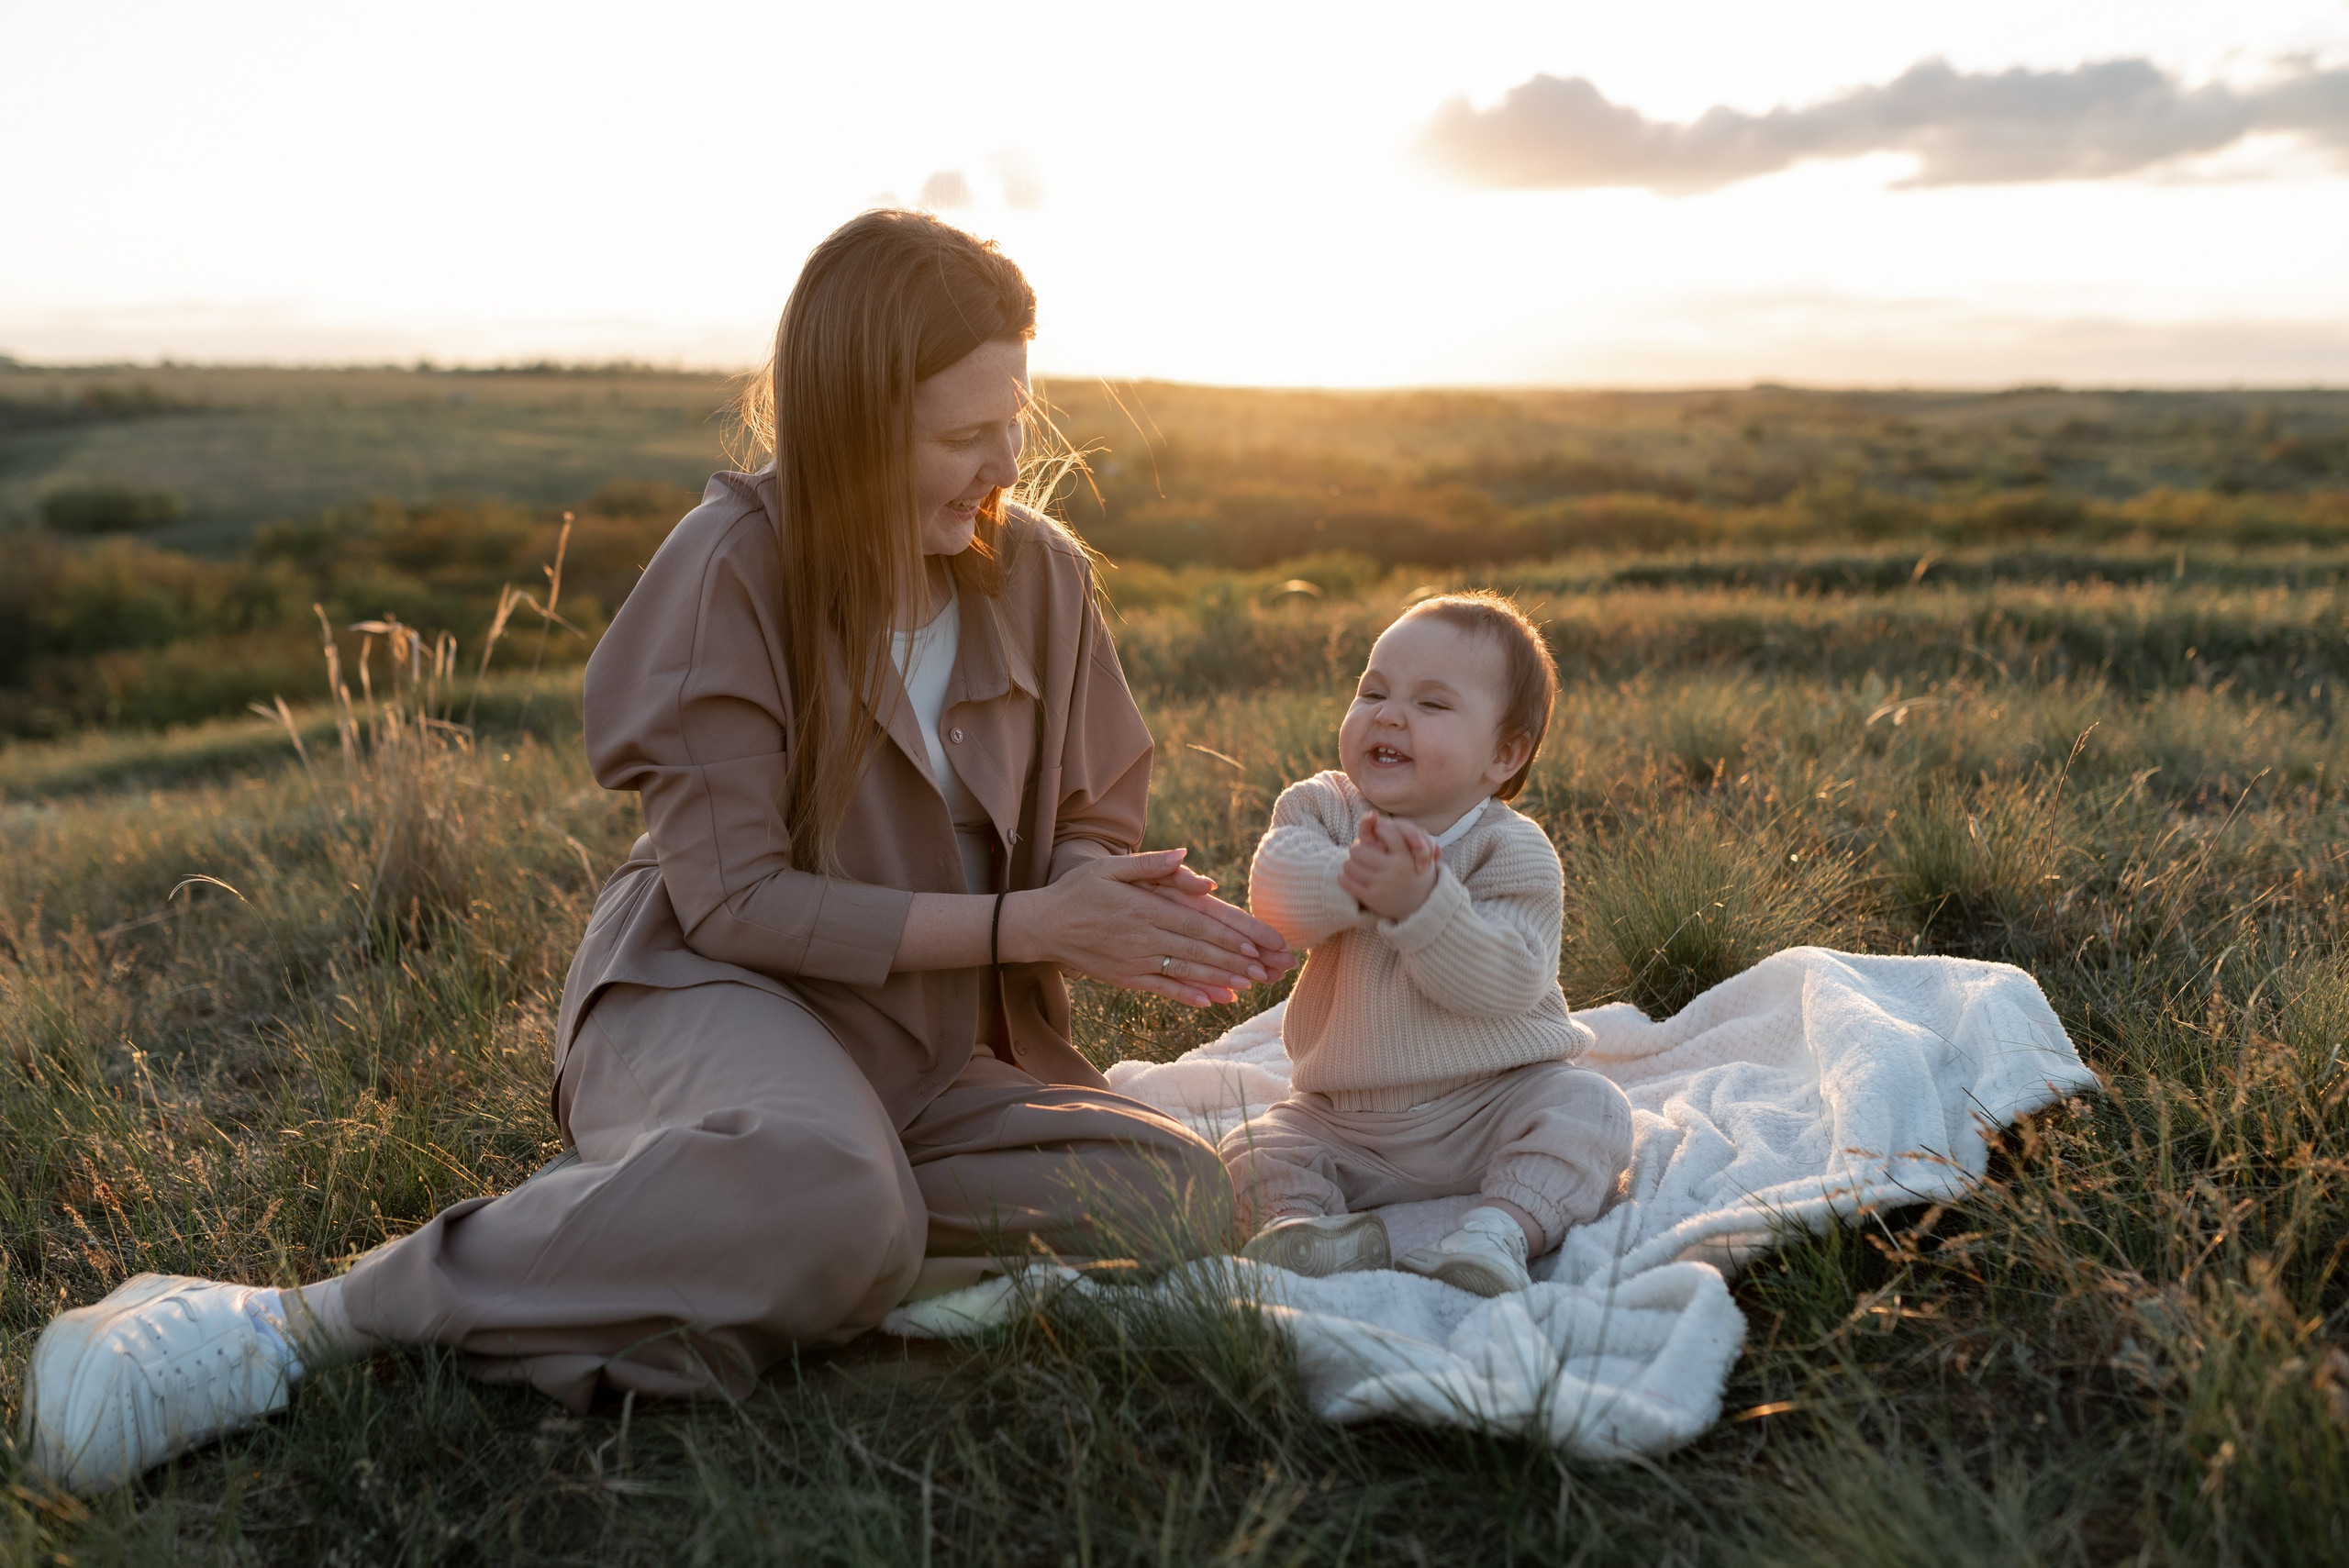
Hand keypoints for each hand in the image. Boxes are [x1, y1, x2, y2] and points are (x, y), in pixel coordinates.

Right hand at [1006, 848, 1291, 1006]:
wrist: (1041, 926)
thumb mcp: (1110, 867)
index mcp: (1144, 909)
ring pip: (1184, 972)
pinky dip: (1186, 995)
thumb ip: (1150, 864)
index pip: (1195, 925)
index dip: (1227, 937)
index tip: (1254, 945)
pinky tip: (1209, 1001)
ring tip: (1247, 986)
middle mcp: (1142, 939)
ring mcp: (1134, 962)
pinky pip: (1161, 989)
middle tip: (1265, 970)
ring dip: (1218, 980)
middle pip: (1197, 951)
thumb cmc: (1078, 890)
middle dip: (1234, 962)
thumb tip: (1184, 856)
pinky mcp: (1125, 977)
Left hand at [1338, 811, 1438, 921]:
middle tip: (1357, 851)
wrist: (1420, 904)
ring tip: (1352, 863)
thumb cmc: (1410, 869)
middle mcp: (1396, 870)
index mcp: (1406, 856)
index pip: (1384, 831)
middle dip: (1356, 849)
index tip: (1376, 834)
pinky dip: (1344, 878)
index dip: (1377, 830)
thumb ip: (1390, 830)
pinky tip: (1345, 876)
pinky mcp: (1373, 898)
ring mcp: (1384, 885)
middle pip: (1358, 850)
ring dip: (1349, 863)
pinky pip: (1349, 883)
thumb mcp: (1409, 851)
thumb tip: (1372, 815)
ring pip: (1351, 866)